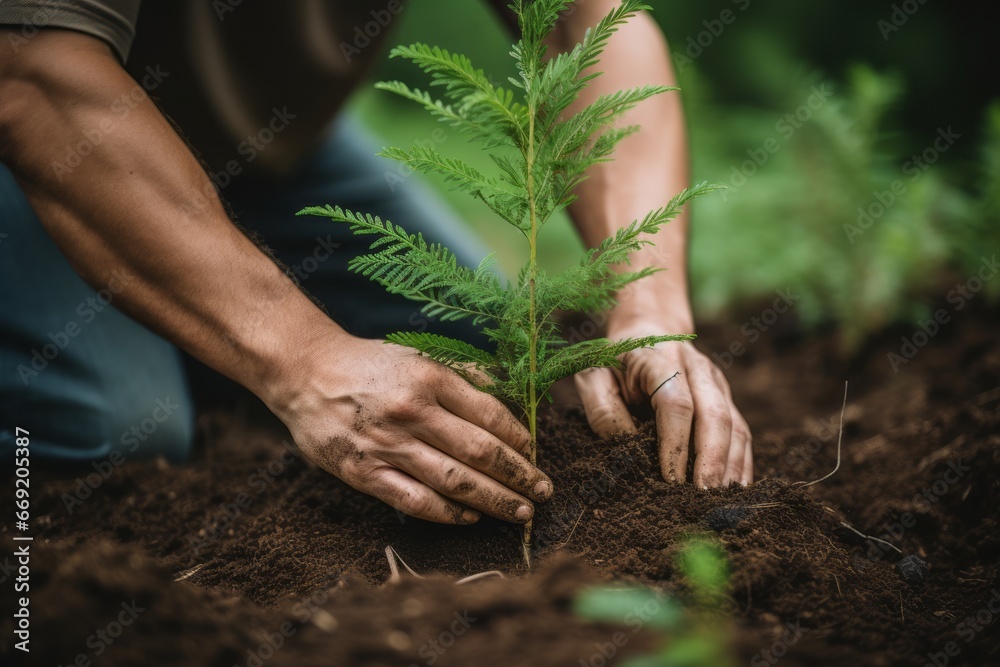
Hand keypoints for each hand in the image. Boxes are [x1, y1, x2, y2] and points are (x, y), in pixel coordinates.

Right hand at [271, 337, 552, 523]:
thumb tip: (507, 392)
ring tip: (520, 512)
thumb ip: (462, 374)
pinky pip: (415, 501)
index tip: (533, 452)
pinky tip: (470, 518)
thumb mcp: (419, 355)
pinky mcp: (365, 472)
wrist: (305, 372)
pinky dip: (447, 513)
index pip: (490, 413)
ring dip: (493, 500)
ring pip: (454, 481)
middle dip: (519, 476)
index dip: (519, 438)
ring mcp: (389, 445)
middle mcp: (413, 412)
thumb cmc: (369, 364)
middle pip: (480, 452)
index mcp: (430, 379)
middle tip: (543, 492)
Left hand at [574, 326, 751, 486]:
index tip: (670, 481)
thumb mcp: (593, 376)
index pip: (676, 403)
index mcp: (661, 357)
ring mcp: (718, 384)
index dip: (676, 444)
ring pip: (736, 426)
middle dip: (712, 460)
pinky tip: (734, 493)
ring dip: (731, 467)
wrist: (646, 329)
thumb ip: (603, 410)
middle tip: (703, 498)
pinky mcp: (727, 400)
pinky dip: (741, 464)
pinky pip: (742, 434)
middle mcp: (698, 369)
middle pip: (716, 415)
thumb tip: (625, 447)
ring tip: (720, 503)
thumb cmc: (614, 359)